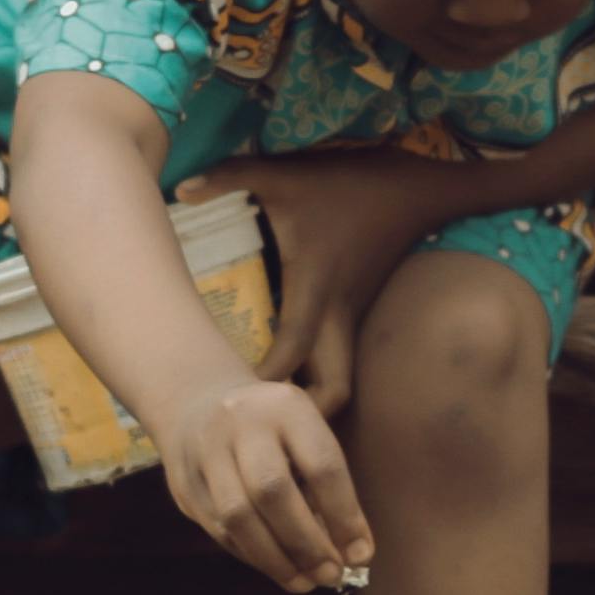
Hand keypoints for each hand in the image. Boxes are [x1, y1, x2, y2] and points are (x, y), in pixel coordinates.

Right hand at [164, 377, 376, 593]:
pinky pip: (219, 531)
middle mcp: (240, 423)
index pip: (321, 465)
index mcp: (286, 407)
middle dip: (306, 543)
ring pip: (237, 517)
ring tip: (305, 582)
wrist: (197, 402)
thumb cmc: (273, 429)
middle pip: (272, 491)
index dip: (344, 516)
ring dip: (276, 559)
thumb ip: (328, 485)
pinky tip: (278, 568)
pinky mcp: (185, 485)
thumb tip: (353, 553)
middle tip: (331, 575)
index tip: (360, 554)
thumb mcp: (304, 432)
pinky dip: (253, 556)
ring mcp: (205, 453)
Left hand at [222, 158, 437, 415]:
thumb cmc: (347, 184)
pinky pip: (338, 359)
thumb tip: (181, 190)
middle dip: (306, 417)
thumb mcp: (283, 175)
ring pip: (341, 381)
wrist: (414, 189)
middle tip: (260, 418)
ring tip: (268, 406)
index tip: (229, 398)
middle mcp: (338, 315)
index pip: (291, 355)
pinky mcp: (356, 312)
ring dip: (312, 399)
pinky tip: (286, 373)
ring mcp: (352, 317)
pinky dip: (317, 375)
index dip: (262, 383)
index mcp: (315, 290)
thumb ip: (231, 177)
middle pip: (335, 392)